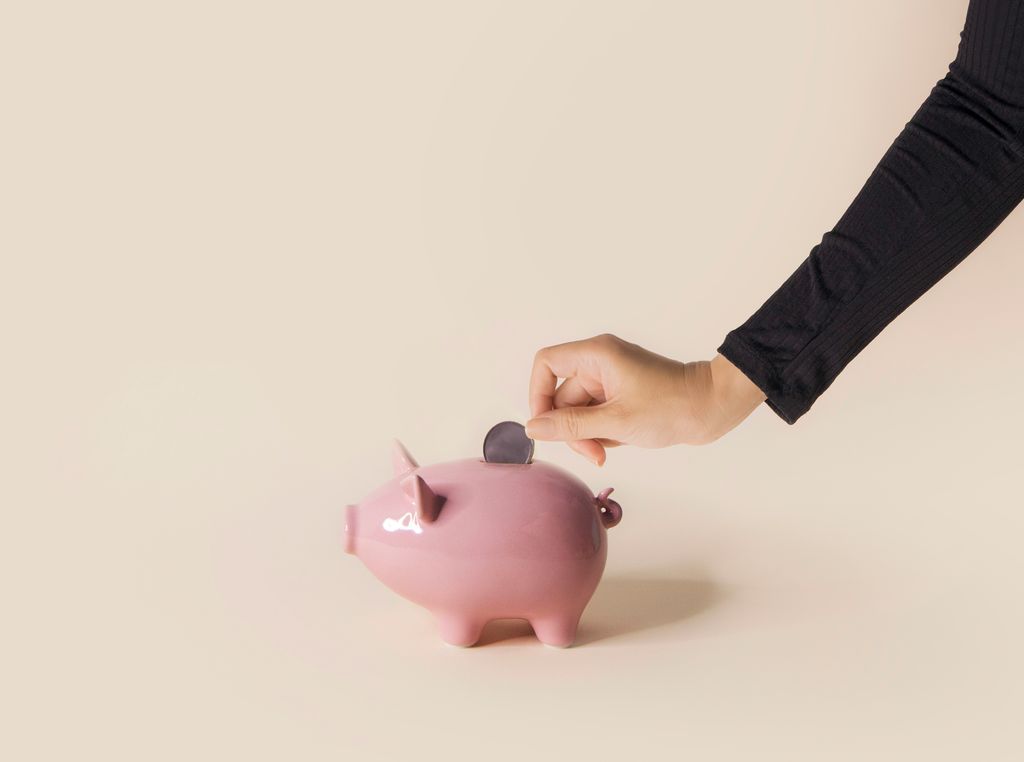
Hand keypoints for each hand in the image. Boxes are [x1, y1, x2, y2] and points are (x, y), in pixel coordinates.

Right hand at [526, 333, 765, 464]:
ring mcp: (610, 380)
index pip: (546, 364)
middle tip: (591, 453)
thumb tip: (533, 429)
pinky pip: (595, 416)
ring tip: (606, 452)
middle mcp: (599, 363)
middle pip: (562, 396)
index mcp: (596, 355)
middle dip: (572, 429)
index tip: (546, 426)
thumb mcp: (616, 422)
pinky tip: (620, 442)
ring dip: (587, 436)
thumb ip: (570, 426)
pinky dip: (601, 434)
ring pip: (578, 411)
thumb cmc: (673, 407)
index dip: (538, 395)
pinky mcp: (620, 395)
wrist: (713, 409)